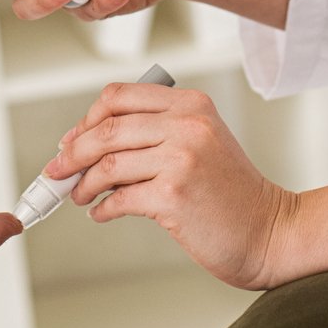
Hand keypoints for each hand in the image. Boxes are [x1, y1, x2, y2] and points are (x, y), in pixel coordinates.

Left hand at [46, 82, 295, 288]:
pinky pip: (119, 198)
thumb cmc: (230, 193)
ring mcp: (181, 159)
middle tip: (57, 172)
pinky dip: (102, 208)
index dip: (86, 119)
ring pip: (107, 163)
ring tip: (79, 196)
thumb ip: (154, 132)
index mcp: (190, 104)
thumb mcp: (200, 142)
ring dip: (83, 183)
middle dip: (72, 153)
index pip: (118, 96)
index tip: (71, 141)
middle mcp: (187, 124)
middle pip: (106, 128)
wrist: (270, 231)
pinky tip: (103, 212)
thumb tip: (86, 142)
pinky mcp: (174, 195)